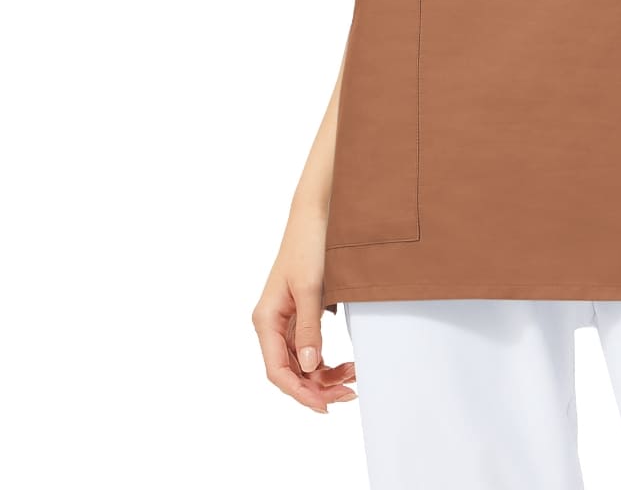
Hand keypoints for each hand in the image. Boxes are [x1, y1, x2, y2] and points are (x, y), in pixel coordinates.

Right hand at [252, 207, 356, 413]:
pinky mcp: (298, 313)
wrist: (315, 215)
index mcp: (266, 319)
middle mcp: (271, 323)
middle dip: (318, 386)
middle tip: (350, 393)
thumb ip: (308, 328)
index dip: (300, 393)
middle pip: (291, 371)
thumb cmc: (308, 245)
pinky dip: (325, 359)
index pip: (278, 371)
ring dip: (325, 375)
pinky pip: (307, 347)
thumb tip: (308, 365)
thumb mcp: (311, 287)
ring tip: (353, 377)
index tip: (325, 406)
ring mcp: (284, 320)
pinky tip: (344, 364)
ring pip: (301, 362)